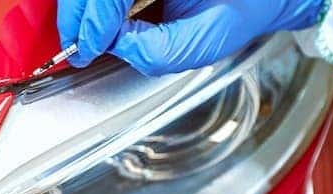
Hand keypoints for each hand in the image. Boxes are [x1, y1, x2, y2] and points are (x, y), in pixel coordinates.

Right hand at [56, 0, 321, 73]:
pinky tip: (99, 18)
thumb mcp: (214, 35)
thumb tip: (120, 48)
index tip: (85, 49)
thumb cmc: (255, 0)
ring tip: (84, 32)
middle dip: (78, 12)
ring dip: (83, 3)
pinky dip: (98, 1)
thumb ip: (163, 50)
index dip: (92, 21)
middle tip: (77, 45)